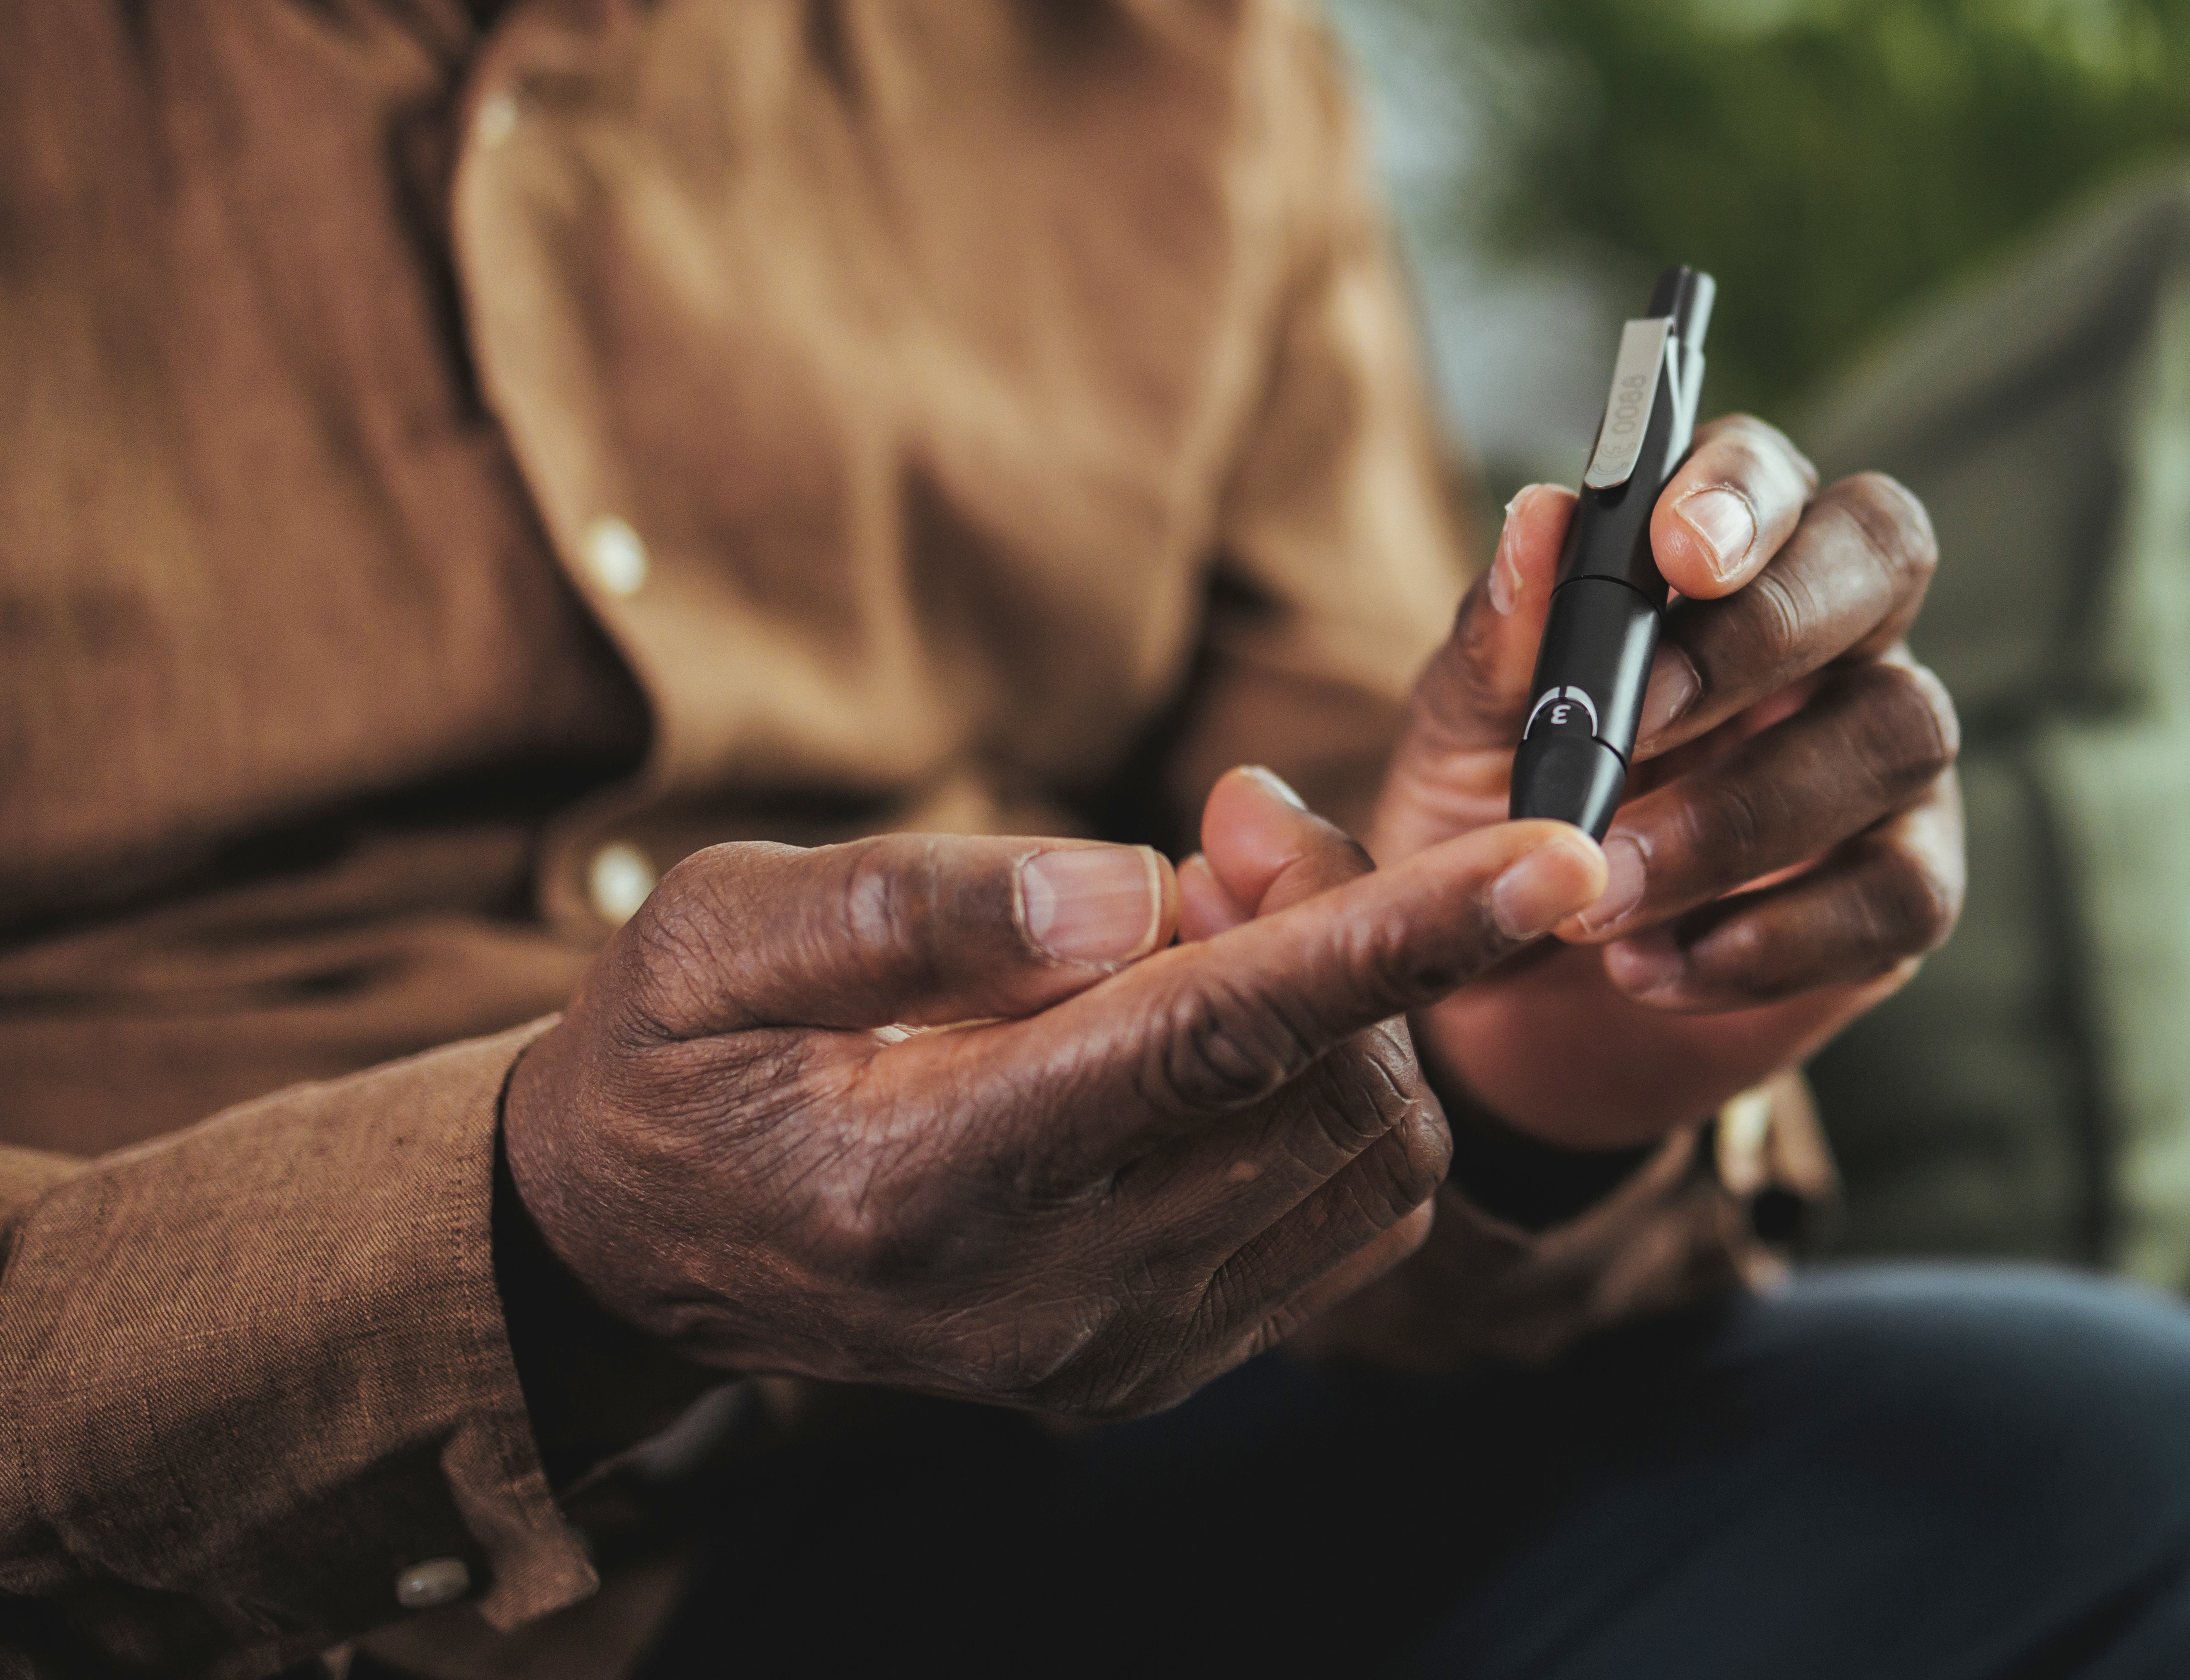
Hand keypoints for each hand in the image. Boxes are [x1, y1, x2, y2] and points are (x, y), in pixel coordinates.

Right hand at [501, 816, 1605, 1421]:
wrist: (633, 1240)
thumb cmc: (676, 1050)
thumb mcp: (721, 932)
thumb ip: (922, 905)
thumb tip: (1134, 888)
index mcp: (931, 1177)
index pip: (1225, 1037)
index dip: (1402, 936)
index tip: (1556, 862)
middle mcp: (1045, 1294)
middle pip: (1322, 1084)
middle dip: (1342, 921)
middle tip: (1238, 826)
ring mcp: (1111, 1349)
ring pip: (1363, 1154)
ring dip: (1351, 1011)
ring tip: (1218, 924)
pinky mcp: (1151, 1363)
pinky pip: (1340, 1221)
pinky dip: (1335, 1095)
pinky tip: (1228, 1027)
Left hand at [1370, 418, 1962, 1150]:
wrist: (1505, 998)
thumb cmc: (1492, 823)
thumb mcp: (1459, 737)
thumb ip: (1502, 638)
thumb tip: (1542, 516)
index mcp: (1718, 553)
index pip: (1770, 470)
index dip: (1739, 492)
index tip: (1671, 551)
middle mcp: (1828, 628)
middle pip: (1884, 553)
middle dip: (1770, 629)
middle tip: (1640, 726)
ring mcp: (1883, 752)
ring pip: (1899, 729)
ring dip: (1740, 817)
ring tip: (1599, 898)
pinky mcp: (1907, 884)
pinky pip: (1900, 892)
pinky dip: (1774, 938)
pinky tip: (1655, 969)